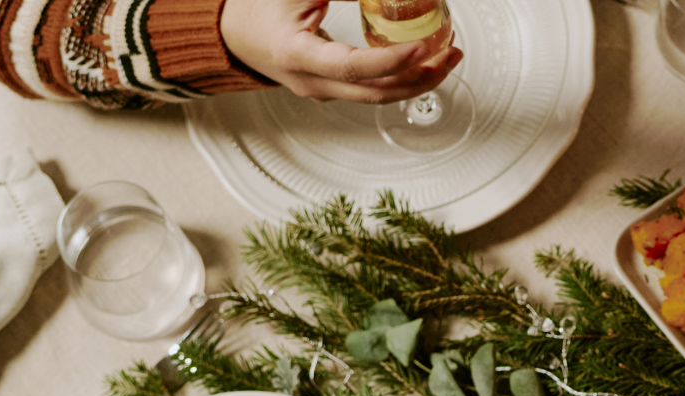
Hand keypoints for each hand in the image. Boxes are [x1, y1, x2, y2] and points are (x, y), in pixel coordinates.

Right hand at [220, 0, 462, 103]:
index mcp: (297, 57)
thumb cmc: (257, 9)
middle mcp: (312, 83)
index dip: (391, 61)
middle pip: (378, 92)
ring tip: (448, 57)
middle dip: (422, 76)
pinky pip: (373, 91)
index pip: (353, 67)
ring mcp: (323, 92)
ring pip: (380, 96)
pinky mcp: (332, 91)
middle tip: (451, 54)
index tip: (422, 47)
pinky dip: (402, 77)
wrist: (233, 32)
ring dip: (418, 80)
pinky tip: (423, 61)